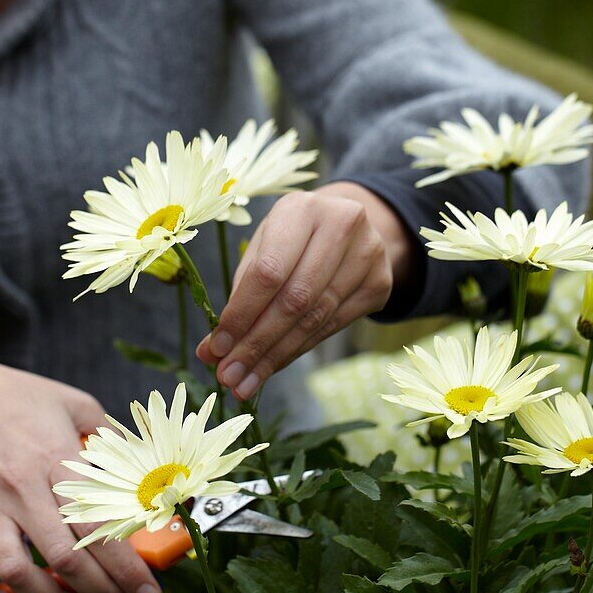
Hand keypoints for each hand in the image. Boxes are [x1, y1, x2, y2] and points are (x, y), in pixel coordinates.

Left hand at [196, 181, 418, 398]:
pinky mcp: (380, 283)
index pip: (268, 272)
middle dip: (256, 345)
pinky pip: (332, 327)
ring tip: (245, 382)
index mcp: (301, 209)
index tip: (216, 349)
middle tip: (230, 376)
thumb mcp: (262, 249)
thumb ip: (239, 296)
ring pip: (314, 319)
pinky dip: (298, 351)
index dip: (241, 314)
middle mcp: (341, 224)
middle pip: (294, 300)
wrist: (345, 225)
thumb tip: (212, 351)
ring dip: (275, 357)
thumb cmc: (291, 239)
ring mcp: (368, 254)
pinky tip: (273, 366)